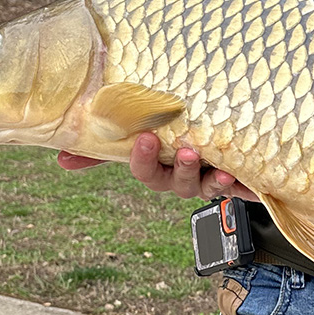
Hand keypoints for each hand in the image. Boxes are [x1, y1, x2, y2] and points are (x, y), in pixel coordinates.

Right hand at [58, 133, 257, 202]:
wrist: (252, 139)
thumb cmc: (194, 130)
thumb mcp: (159, 125)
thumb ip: (119, 134)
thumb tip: (62, 154)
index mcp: (161, 160)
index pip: (141, 166)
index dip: (139, 158)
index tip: (141, 139)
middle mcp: (181, 173)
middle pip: (164, 182)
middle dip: (162, 167)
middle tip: (170, 148)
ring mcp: (207, 178)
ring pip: (195, 187)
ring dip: (196, 176)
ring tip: (200, 159)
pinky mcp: (236, 182)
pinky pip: (230, 189)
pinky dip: (229, 182)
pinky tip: (230, 171)